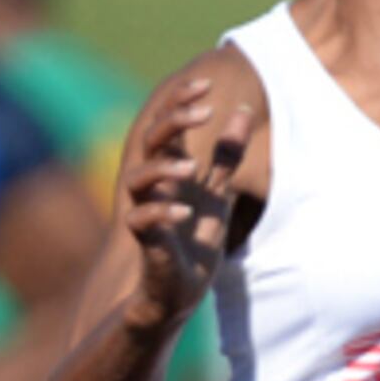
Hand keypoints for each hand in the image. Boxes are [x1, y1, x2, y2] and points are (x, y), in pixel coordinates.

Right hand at [119, 82, 254, 328]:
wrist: (177, 295)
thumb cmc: (192, 244)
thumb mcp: (218, 194)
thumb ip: (226, 157)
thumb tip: (241, 110)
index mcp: (169, 171)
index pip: (167, 125)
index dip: (180, 102)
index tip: (205, 85)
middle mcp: (153, 187)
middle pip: (150, 141)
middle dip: (174, 121)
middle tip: (204, 112)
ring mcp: (145, 212)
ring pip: (138, 179)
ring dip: (164, 168)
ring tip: (191, 169)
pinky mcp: (144, 242)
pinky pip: (142, 221)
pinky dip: (163, 213)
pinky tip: (187, 213)